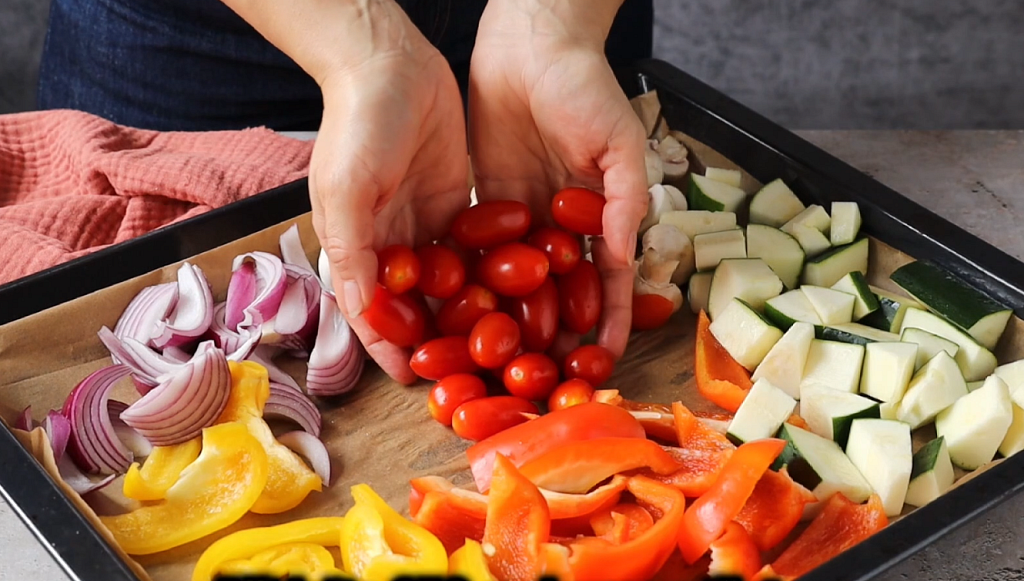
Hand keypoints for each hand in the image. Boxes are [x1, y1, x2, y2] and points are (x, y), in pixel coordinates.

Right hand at [310, 11, 469, 383]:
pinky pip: (479, 252)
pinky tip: (523, 301)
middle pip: (415, 306)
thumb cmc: (358, 124)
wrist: (393, 65)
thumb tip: (361, 310)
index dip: (387, 346)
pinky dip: (496, 277)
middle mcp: (390, 246)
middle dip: (438, 340)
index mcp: (355, 248)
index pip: (371, 312)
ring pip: (451, 285)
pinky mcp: (460, 209)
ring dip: (472, 315)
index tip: (410, 379)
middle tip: (469, 371)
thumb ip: (352, 250)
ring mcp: (427, 229)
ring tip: (505, 346)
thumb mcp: (346, 188)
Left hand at [468, 0, 647, 357]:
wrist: (529, 44)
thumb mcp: (618, 140)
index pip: (608, 282)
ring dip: (509, 323)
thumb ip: (623, 197)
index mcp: (600, 217)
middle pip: (560, 294)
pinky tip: (456, 318)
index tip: (604, 363)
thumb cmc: (585, 86)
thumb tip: (624, 255)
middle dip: (556, 336)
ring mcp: (522, 220)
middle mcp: (561, 227)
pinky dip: (470, 286)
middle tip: (544, 380)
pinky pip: (477, 254)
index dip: (610, 322)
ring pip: (516, 284)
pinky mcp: (483, 206)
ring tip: (494, 364)